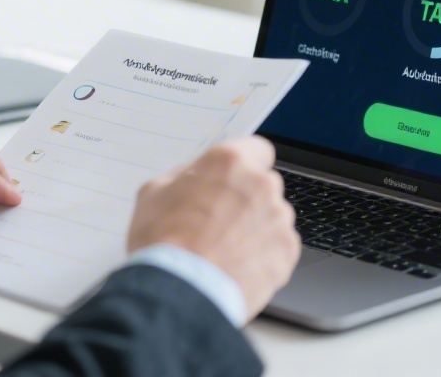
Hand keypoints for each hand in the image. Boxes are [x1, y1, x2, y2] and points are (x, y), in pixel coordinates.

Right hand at [127, 136, 299, 321]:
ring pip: (272, 216)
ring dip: (254, 227)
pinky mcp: (287, 252)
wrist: (181, 292)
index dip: (242, 165)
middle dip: (245, 198)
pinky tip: (236, 265)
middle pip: (262, 184)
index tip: (231, 179)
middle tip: (217, 220)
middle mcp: (261, 185)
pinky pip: (278, 246)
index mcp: (230, 162)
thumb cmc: (164, 243)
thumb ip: (182, 176)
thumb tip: (194, 177)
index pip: (255, 149)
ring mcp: (278, 219)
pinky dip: (263, 254)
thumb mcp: (153, 193)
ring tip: (224, 250)